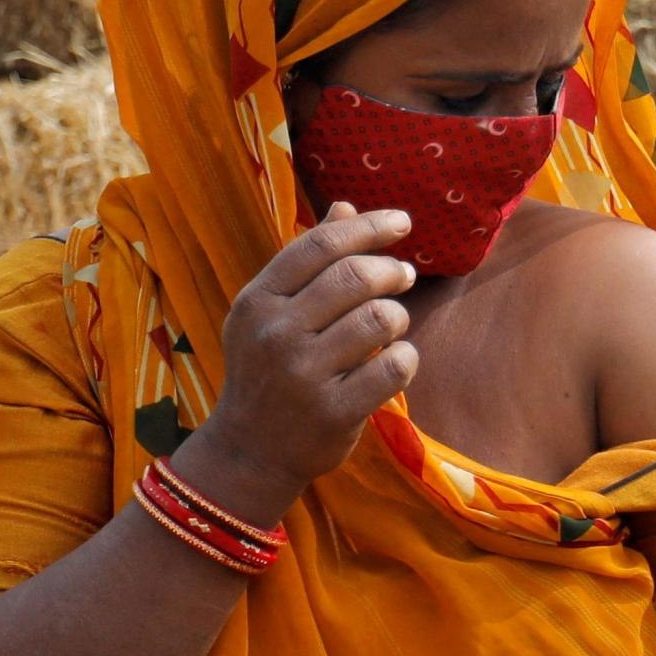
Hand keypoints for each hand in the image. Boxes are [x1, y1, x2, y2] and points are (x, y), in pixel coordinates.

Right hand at [193, 201, 419, 512]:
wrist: (250, 450)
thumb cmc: (267, 369)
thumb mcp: (271, 312)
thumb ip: (307, 261)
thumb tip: (345, 206)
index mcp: (258, 301)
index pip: (320, 246)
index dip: (369, 227)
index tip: (402, 222)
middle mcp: (276, 334)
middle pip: (355, 277)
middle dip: (391, 270)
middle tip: (404, 276)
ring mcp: (304, 375)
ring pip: (381, 319)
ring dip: (398, 316)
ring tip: (392, 325)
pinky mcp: (334, 412)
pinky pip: (395, 366)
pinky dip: (405, 358)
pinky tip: (394, 361)